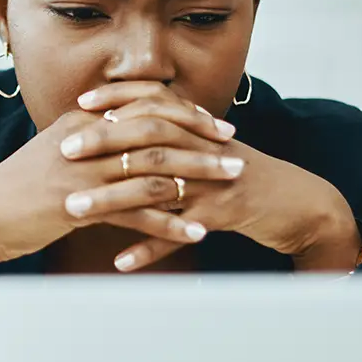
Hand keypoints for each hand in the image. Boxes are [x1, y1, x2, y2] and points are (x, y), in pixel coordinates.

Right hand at [0, 107, 236, 265]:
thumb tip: (123, 140)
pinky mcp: (79, 206)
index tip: (215, 124)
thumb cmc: (16, 191)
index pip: (143, 105)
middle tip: (235, 151)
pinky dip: (171, 222)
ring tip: (230, 186)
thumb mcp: (54, 155)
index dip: (184, 113)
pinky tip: (196, 232)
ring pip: (154, 168)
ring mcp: (83, 172)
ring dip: (198, 177)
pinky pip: (137, 213)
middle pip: (157, 131)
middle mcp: (86, 139)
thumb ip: (89, 144)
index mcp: (81, 122)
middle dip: (202, 140)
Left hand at [68, 81, 361, 271]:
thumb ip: (170, 133)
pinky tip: (120, 261)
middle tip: (64, 152)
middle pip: (148, 138)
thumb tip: (120, 123)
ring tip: (75, 211)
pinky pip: (179, 233)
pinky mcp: (222, 216)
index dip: (116, 100)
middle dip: (104, 143)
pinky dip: (149, 248)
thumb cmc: (240, 174)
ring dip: (113, 200)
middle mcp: (203, 148)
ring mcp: (213, 182)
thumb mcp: (206, 146)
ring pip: (157, 187)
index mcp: (197, 128)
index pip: (152, 103)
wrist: (296, 201)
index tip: (79, 105)